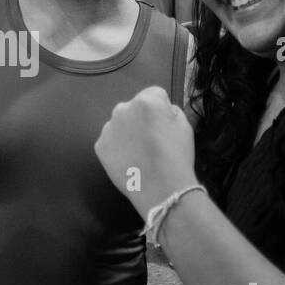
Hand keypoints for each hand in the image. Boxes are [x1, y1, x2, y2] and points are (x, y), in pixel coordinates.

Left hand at [95, 86, 195, 217]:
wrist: (162, 189)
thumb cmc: (176, 156)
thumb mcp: (185, 126)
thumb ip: (171, 111)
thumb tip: (162, 111)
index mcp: (146, 100)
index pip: (155, 95)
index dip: (162, 110)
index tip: (165, 125)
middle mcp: (122, 109)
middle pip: (134, 108)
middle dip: (141, 119)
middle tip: (152, 141)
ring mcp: (108, 128)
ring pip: (120, 124)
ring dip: (128, 132)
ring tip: (141, 154)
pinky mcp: (100, 146)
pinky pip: (111, 141)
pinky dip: (118, 148)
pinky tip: (130, 161)